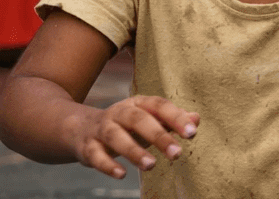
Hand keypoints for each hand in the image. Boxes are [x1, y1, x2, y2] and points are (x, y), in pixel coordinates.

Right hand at [66, 96, 197, 178]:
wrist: (81, 128)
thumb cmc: (127, 126)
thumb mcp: (149, 119)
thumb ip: (172, 120)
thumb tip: (196, 118)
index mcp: (138, 103)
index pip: (159, 105)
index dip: (176, 117)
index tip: (192, 133)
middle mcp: (119, 112)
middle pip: (139, 120)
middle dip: (159, 136)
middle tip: (177, 153)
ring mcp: (102, 128)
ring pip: (116, 137)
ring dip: (134, 151)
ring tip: (151, 165)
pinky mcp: (87, 146)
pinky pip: (96, 155)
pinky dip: (108, 165)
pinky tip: (121, 175)